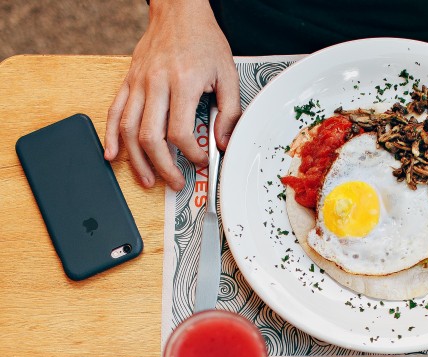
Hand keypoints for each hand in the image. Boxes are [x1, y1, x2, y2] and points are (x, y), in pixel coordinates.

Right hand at [104, 0, 240, 190]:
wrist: (179, 11)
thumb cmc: (204, 41)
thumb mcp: (228, 74)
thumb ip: (229, 111)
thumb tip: (222, 142)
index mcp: (183, 82)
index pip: (180, 131)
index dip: (191, 153)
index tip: (201, 160)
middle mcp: (156, 83)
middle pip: (151, 136)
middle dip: (163, 166)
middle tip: (175, 182)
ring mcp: (138, 82)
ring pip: (129, 129)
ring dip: (137, 160)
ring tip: (148, 180)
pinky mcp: (128, 81)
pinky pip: (114, 112)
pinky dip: (111, 136)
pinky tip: (112, 154)